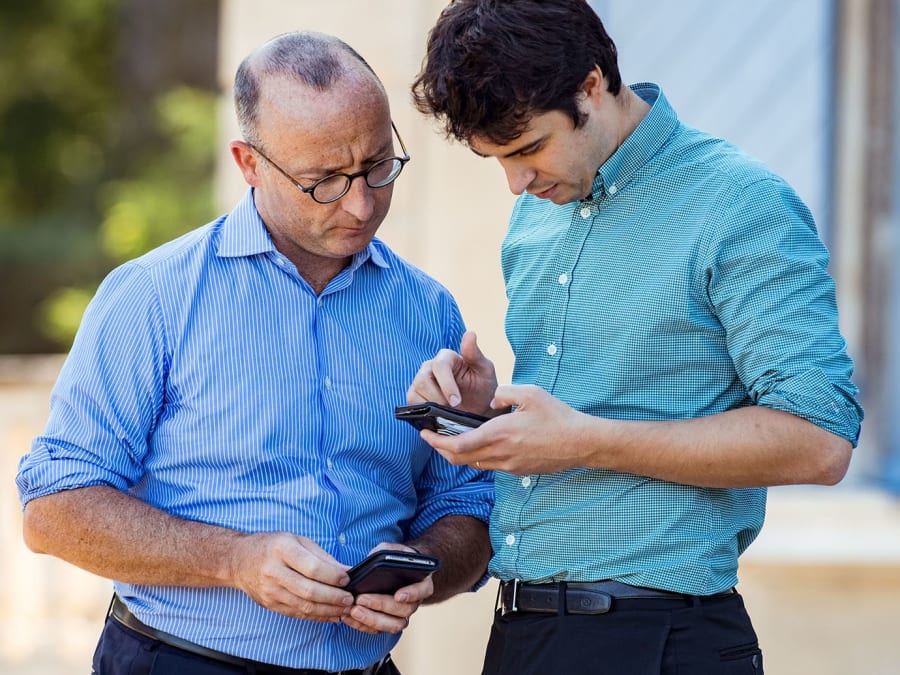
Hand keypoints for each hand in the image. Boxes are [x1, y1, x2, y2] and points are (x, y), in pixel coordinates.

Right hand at [228, 532, 352, 621]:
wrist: (240, 560)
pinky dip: (316, 616)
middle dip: (333, 597)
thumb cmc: (273, 546)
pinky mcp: (270, 604)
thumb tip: (345, 570)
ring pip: (303, 606)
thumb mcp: (297, 540)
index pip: (312, 567)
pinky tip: (330, 615)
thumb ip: (321, 556)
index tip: (347, 578)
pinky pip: (296, 614)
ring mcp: (270, 591)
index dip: (332, 576)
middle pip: (309, 590)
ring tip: (344, 609)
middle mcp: (273, 571)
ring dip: (327, 611)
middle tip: (350, 599)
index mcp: (282, 550)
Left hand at [341, 543, 434, 634]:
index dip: (412, 594)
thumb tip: (372, 559)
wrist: (395, 570)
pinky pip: (378, 630)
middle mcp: (414, 602)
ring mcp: (402, 615)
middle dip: (381, 606)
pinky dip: (362, 625)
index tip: (398, 596)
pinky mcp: (388, 622)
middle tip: (361, 599)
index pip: (422, 590)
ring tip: (353, 610)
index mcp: (421, 582)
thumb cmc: (394, 558)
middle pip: (404, 611)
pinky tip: (348, 616)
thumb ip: (387, 551)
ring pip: (393, 625)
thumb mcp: (392, 549)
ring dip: (372, 620)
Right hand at [407, 331, 497, 414]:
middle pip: (422, 380)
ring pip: (415, 391)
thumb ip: (475, 353)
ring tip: (448, 413)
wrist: (479, 408)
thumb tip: (470, 333)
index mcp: (446, 357)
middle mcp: (430, 366)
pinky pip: (411, 402)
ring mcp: (420, 380)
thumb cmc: (482, 386)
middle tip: (453, 409)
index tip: (457, 401)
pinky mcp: (415, 395)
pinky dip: (423, 411)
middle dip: (438, 398)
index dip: (447, 385)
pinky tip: (438, 414)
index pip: (439, 366)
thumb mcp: (484, 370)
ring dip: (431, 406)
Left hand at [420, 384, 593, 474]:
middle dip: (441, 450)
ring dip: (458, 455)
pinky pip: (490, 466)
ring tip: (451, 441)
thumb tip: (492, 400)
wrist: (580, 443)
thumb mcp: (530, 393)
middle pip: (459, 459)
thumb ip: (504, 393)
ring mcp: (509, 465)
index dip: (437, 441)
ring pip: (473, 464)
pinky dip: (476, 457)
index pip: (458, 444)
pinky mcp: (517, 471)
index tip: (424, 433)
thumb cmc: (557, 416)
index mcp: (499, 433)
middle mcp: (500, 453)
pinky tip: (478, 445)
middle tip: (431, 438)